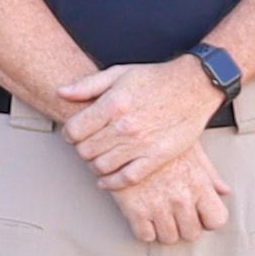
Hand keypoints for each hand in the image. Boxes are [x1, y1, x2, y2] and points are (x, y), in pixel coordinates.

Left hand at [59, 59, 225, 190]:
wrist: (193, 86)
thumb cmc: (156, 79)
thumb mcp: (119, 73)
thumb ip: (87, 85)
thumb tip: (61, 93)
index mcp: (113, 104)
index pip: (74, 131)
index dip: (69, 134)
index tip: (74, 133)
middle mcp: (124, 126)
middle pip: (85, 151)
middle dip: (81, 149)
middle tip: (87, 144)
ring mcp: (141, 144)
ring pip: (101, 166)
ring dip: (94, 165)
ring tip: (98, 158)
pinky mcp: (156, 158)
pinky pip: (126, 178)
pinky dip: (112, 182)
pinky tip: (107, 179)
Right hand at [107, 144, 231, 244]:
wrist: (125, 131)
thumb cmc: (160, 137)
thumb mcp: (190, 149)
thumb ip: (209, 173)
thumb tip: (224, 191)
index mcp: (198, 183)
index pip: (216, 220)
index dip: (208, 219)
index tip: (199, 214)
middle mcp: (181, 197)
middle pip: (192, 233)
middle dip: (184, 226)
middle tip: (175, 213)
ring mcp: (158, 205)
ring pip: (169, 238)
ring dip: (164, 229)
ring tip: (158, 213)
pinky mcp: (134, 210)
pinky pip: (145, 236)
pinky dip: (144, 229)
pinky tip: (143, 214)